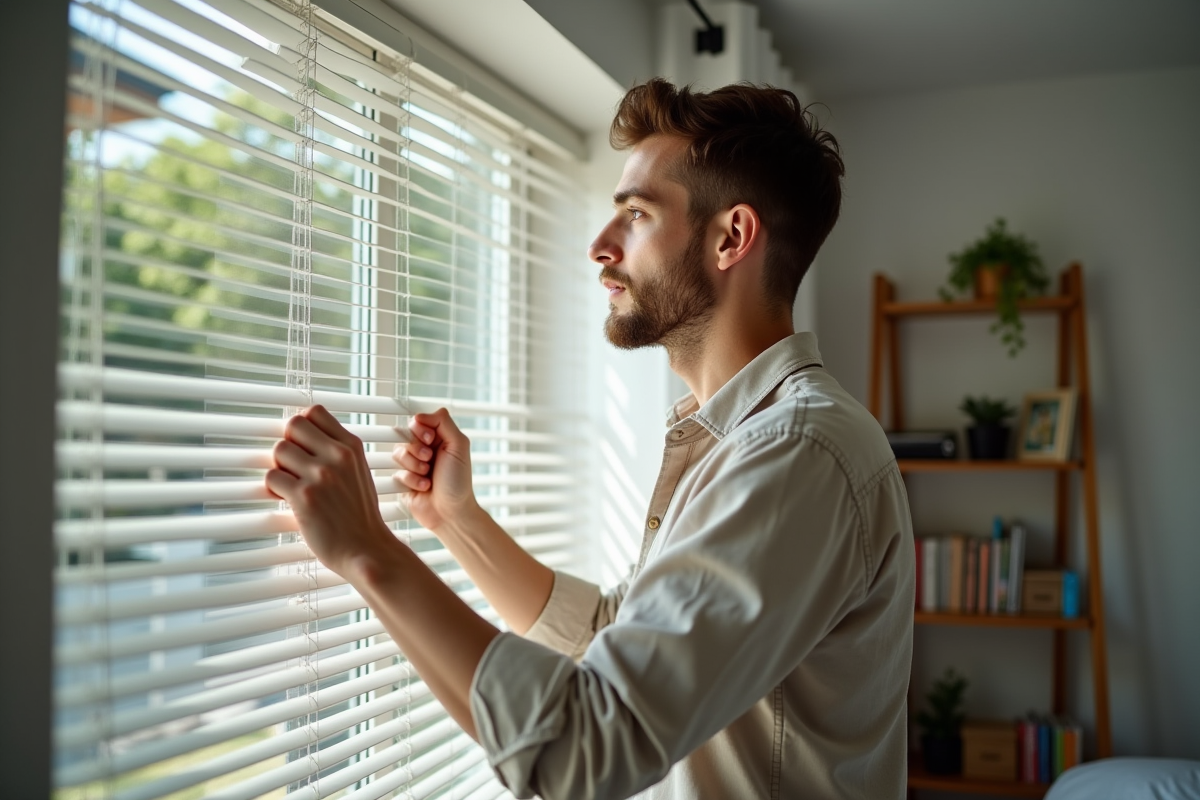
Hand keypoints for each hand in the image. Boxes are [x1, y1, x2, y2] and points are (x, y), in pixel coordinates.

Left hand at [265, 406, 398, 575]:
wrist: (367, 548)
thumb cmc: (359, 514)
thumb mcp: (359, 472)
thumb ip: (338, 452)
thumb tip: (305, 434)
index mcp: (352, 446)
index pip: (315, 412)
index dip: (303, 426)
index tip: (303, 445)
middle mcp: (337, 455)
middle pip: (293, 425)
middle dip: (289, 443)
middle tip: (294, 465)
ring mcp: (321, 475)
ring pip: (279, 449)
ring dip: (280, 467)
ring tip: (292, 484)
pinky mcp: (304, 497)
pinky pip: (272, 477)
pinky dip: (274, 488)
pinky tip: (288, 499)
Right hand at [393, 409, 480, 532]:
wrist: (450, 512)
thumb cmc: (459, 481)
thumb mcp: (459, 445)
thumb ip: (443, 422)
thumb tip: (421, 414)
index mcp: (439, 438)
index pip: (418, 421)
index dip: (420, 428)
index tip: (429, 439)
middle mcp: (425, 449)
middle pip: (405, 435)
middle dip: (417, 449)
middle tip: (430, 459)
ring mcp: (413, 464)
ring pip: (398, 453)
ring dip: (415, 465)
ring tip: (428, 475)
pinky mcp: (403, 480)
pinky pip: (397, 472)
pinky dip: (412, 480)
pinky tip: (424, 488)